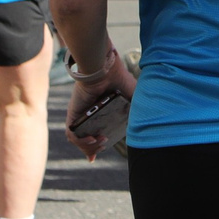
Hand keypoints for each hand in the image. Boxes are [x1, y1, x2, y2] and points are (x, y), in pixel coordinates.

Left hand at [65, 46, 132, 161]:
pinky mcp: (73, 115)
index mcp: (102, 113)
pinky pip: (71, 134)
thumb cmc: (120, 79)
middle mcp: (89, 116)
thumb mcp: (134, 97)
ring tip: (100, 142)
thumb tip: (146, 125)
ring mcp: (80, 116)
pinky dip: (80, 141)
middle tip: (104, 144)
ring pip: (78, 140)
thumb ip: (138, 110)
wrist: (105, 69)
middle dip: (95, 149)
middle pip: (86, 141)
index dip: (97, 146)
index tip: (104, 147)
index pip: (96, 133)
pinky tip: (92, 139)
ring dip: (88, 147)